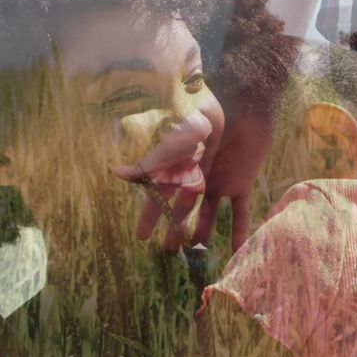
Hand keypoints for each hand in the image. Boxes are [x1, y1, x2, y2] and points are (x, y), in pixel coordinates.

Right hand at [122, 101, 274, 253]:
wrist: (235, 104)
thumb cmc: (198, 121)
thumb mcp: (170, 145)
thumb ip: (146, 164)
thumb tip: (114, 173)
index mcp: (177, 169)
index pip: (158, 198)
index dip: (148, 216)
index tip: (140, 236)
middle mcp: (195, 177)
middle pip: (182, 208)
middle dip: (174, 228)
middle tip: (169, 251)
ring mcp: (218, 180)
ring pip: (208, 212)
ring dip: (203, 231)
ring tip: (198, 251)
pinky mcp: (241, 180)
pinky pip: (240, 210)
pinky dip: (240, 230)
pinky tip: (239, 249)